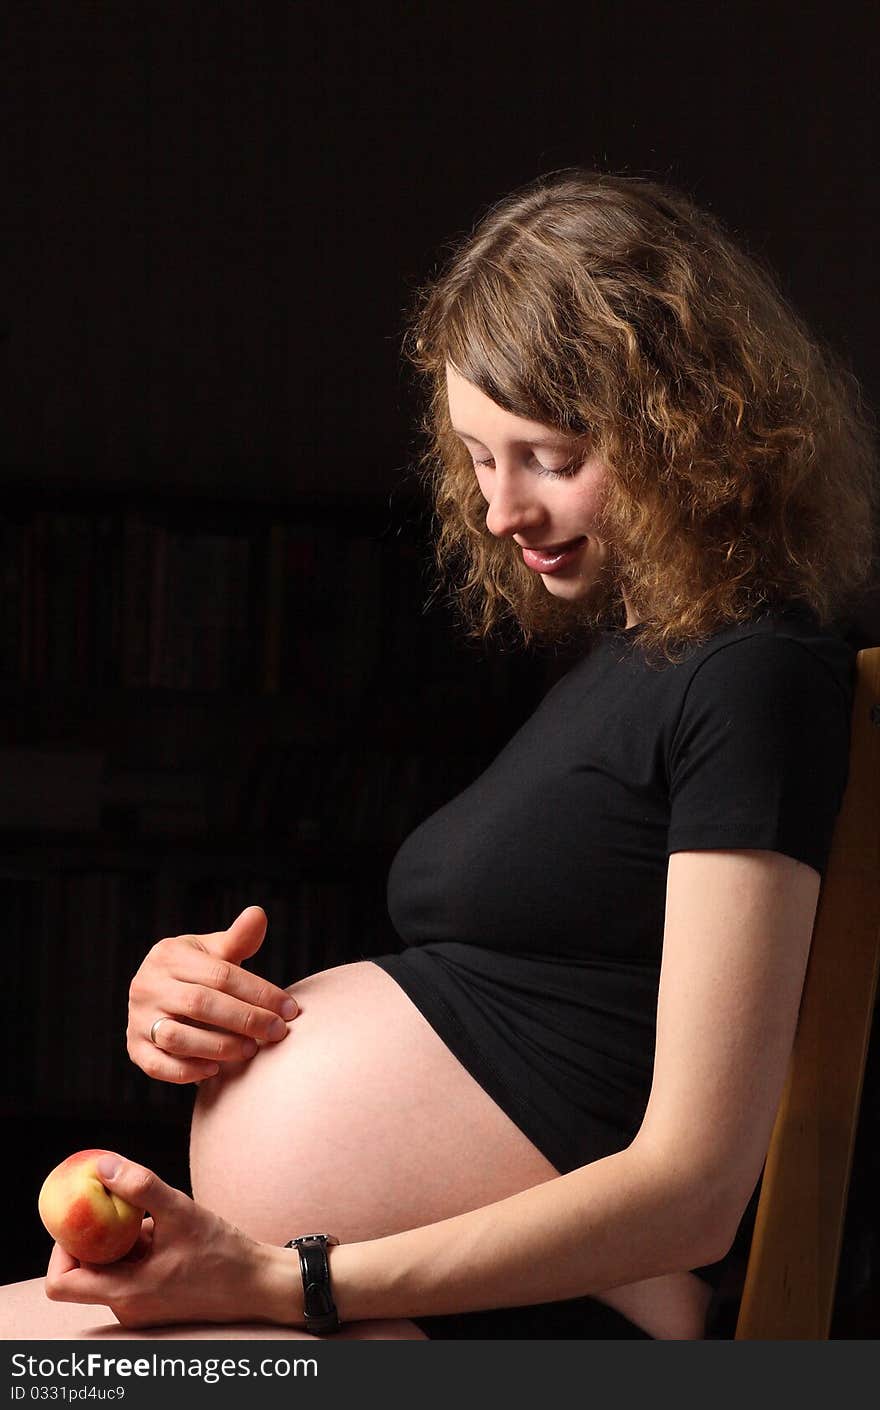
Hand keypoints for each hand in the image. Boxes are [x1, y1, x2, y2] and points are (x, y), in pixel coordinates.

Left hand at [44, 1155, 299, 1329]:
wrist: (258, 1284)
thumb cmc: (223, 1253)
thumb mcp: (181, 1212)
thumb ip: (141, 1187)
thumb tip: (103, 1166)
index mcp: (125, 1293)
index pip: (60, 1283)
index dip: (61, 1248)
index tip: (83, 1218)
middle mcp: (126, 1308)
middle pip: (84, 1272)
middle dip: (95, 1237)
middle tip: (115, 1207)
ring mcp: (139, 1309)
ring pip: (109, 1270)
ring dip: (120, 1241)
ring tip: (152, 1221)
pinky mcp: (153, 1304)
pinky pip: (129, 1274)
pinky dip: (138, 1251)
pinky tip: (165, 1234)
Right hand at [127, 905, 299, 1083]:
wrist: (161, 995)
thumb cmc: (198, 972)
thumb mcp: (215, 951)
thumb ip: (238, 939)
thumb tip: (258, 914)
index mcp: (168, 955)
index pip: (220, 974)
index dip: (259, 992)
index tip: (289, 1008)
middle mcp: (147, 984)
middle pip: (201, 1004)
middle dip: (246, 1019)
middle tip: (278, 1032)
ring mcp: (137, 1017)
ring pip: (177, 1037)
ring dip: (219, 1046)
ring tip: (252, 1050)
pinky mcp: (134, 1048)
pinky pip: (157, 1065)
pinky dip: (187, 1070)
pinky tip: (216, 1070)